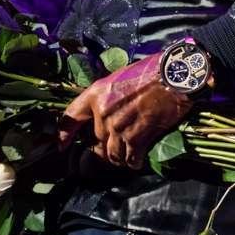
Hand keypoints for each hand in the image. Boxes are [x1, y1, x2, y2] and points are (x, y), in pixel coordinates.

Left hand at [58, 52, 192, 169]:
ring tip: (126, 158)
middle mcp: (103, 112)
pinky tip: (137, 161)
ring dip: (118, 159)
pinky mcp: (138, 137)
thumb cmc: (149, 72)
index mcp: (95, 94)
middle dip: (103, 151)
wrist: (173, 76)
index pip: (71, 118)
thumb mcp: (119, 78)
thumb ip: (106, 97)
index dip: (64, 135)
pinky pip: (130, 158)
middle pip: (96, 142)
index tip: (61, 146)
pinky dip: (133, 162)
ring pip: (112, 154)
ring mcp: (119, 126)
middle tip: (112, 152)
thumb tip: (103, 114)